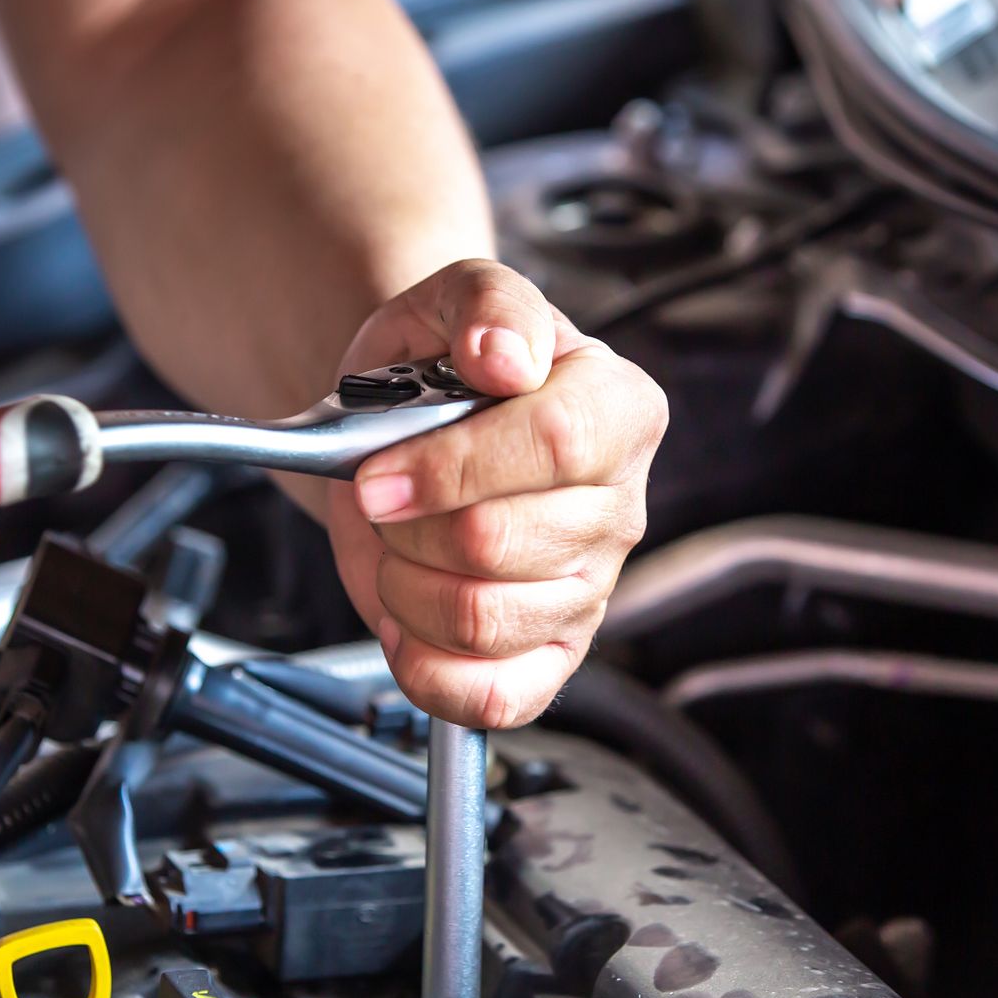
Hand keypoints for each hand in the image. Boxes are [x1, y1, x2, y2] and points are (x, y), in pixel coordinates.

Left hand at [326, 260, 667, 729]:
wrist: (407, 418)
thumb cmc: (441, 363)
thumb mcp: (453, 298)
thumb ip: (488, 307)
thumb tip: (506, 356)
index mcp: (619, 409)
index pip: (555, 446)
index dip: (452, 467)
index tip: (378, 472)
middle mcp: (617, 507)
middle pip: (501, 542)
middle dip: (407, 524)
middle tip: (380, 496)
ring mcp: (589, 590)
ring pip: (482, 620)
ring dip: (403, 586)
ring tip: (396, 546)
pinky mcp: (551, 657)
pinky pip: (496, 699)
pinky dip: (426, 668)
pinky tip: (406, 619)